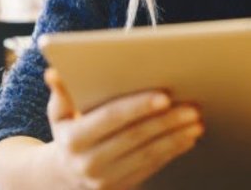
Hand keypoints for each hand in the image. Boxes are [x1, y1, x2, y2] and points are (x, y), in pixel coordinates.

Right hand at [42, 68, 203, 189]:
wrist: (67, 175)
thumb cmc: (69, 132)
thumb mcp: (58, 113)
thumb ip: (61, 92)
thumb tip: (53, 73)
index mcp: (74, 139)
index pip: (111, 118)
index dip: (138, 106)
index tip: (164, 96)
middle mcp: (89, 163)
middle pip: (136, 136)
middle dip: (166, 120)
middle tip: (191, 106)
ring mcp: (107, 180)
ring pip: (149, 153)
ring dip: (176, 136)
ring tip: (196, 119)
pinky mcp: (124, 187)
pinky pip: (154, 166)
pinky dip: (174, 150)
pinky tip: (188, 136)